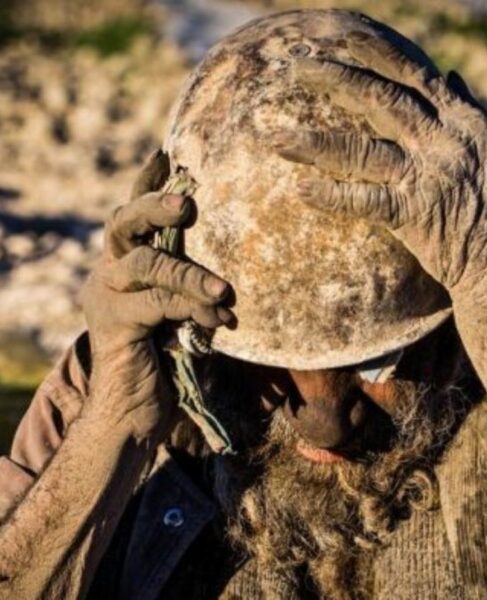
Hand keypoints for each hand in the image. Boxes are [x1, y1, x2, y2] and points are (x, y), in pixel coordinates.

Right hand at [80, 150, 233, 439]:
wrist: (134, 413)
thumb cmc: (165, 360)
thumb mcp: (180, 314)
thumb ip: (190, 287)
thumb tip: (229, 271)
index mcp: (124, 266)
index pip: (131, 215)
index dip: (146, 184)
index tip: (166, 155)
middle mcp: (108, 274)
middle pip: (122, 224)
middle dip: (154, 206)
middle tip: (186, 202)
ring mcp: (105, 298)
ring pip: (147, 265)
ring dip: (190, 275)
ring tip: (224, 292)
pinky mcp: (113, 325)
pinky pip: (159, 304)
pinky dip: (194, 310)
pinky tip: (219, 322)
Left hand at [273, 35, 486, 299]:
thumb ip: (468, 109)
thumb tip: (450, 76)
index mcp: (462, 118)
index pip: (410, 72)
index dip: (370, 52)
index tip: (338, 38)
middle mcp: (443, 138)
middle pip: (377, 96)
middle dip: (331, 77)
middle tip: (293, 67)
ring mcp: (427, 175)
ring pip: (359, 147)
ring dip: (312, 142)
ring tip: (274, 138)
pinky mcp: (415, 215)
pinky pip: (363, 201)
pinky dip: (330, 195)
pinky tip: (300, 191)